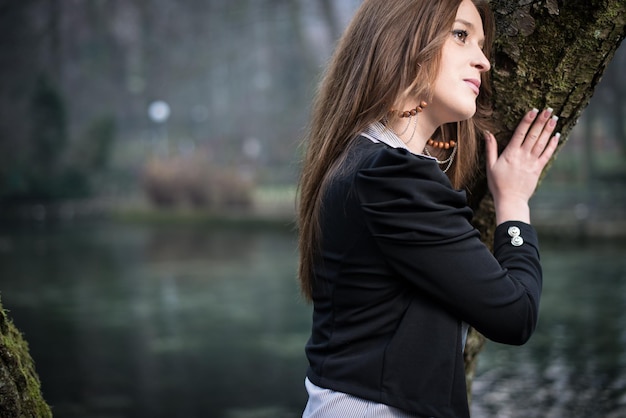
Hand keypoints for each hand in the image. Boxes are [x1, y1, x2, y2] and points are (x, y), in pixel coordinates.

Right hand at [485, 108, 559, 224]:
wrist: (511, 200)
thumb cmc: (498, 184)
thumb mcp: (490, 166)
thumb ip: (491, 148)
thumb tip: (487, 134)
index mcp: (510, 154)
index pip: (520, 133)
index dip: (527, 121)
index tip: (533, 110)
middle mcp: (523, 156)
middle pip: (534, 135)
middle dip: (541, 121)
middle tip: (548, 109)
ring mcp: (532, 162)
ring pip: (542, 142)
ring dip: (548, 129)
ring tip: (554, 118)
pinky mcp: (538, 169)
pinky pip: (547, 154)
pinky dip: (552, 144)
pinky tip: (557, 135)